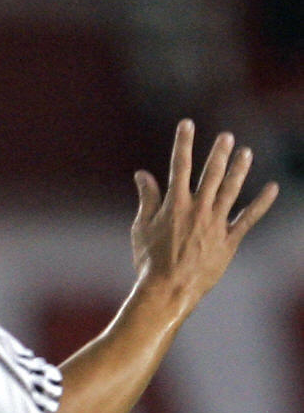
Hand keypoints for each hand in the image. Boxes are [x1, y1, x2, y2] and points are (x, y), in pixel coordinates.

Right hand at [129, 120, 276, 306]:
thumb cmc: (149, 260)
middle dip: (218, 153)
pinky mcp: (229, 240)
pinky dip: (261, 203)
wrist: (168, 289)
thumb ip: (146, 199)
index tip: (187, 124)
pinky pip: (249, 218)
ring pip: (231, 190)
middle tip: (226, 136)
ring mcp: (216, 223)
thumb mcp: (141, 228)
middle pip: (210, 174)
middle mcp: (198, 209)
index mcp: (174, 204)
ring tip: (246, 152)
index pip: (178, 166)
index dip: (183, 143)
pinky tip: (271, 188)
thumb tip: (142, 174)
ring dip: (239, 169)